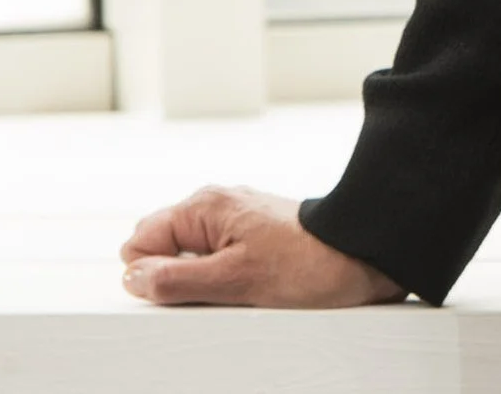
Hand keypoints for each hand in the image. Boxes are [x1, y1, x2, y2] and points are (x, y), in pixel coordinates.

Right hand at [119, 185, 407, 307]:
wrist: (368, 256)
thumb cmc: (309, 264)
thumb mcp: (234, 281)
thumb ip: (175, 280)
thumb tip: (132, 278)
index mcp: (205, 207)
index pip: (140, 242)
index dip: (152, 275)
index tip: (187, 290)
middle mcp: (218, 208)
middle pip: (163, 251)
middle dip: (176, 280)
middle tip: (217, 294)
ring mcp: (239, 223)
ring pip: (192, 261)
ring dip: (204, 285)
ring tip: (243, 294)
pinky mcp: (258, 240)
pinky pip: (220, 265)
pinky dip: (228, 283)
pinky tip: (256, 292)